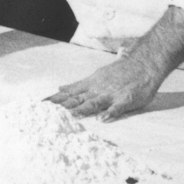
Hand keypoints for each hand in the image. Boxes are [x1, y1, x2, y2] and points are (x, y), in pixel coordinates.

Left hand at [48, 54, 164, 121]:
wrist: (143, 64)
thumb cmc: (119, 73)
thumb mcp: (95, 76)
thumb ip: (78, 85)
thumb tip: (60, 88)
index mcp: (90, 84)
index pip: (68, 93)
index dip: (55, 100)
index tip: (39, 106)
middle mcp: (98, 89)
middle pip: (77, 99)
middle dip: (62, 107)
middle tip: (48, 114)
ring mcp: (111, 94)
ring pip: (94, 103)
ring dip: (83, 110)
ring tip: (71, 116)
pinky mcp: (126, 99)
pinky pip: (117, 108)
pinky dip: (109, 113)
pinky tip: (102, 119)